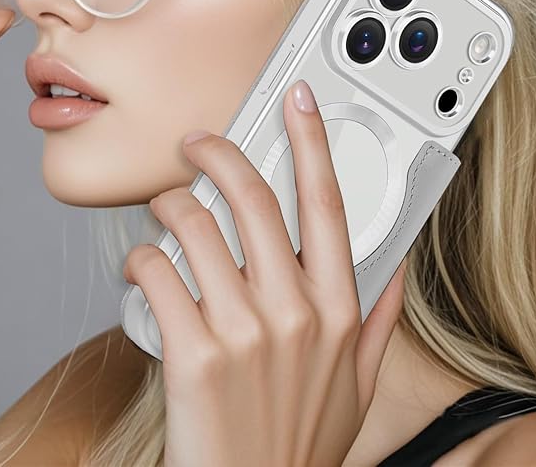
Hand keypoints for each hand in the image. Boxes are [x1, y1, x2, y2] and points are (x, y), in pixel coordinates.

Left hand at [123, 79, 405, 466]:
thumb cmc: (301, 439)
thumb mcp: (360, 381)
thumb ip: (380, 318)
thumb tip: (393, 266)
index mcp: (337, 308)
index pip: (327, 204)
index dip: (313, 142)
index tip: (299, 104)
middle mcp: (293, 311)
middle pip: (253, 199)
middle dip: (217, 153)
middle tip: (199, 144)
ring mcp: (242, 331)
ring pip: (194, 226)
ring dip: (170, 205)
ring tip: (166, 210)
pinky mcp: (191, 354)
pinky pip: (156, 274)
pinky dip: (142, 258)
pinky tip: (146, 268)